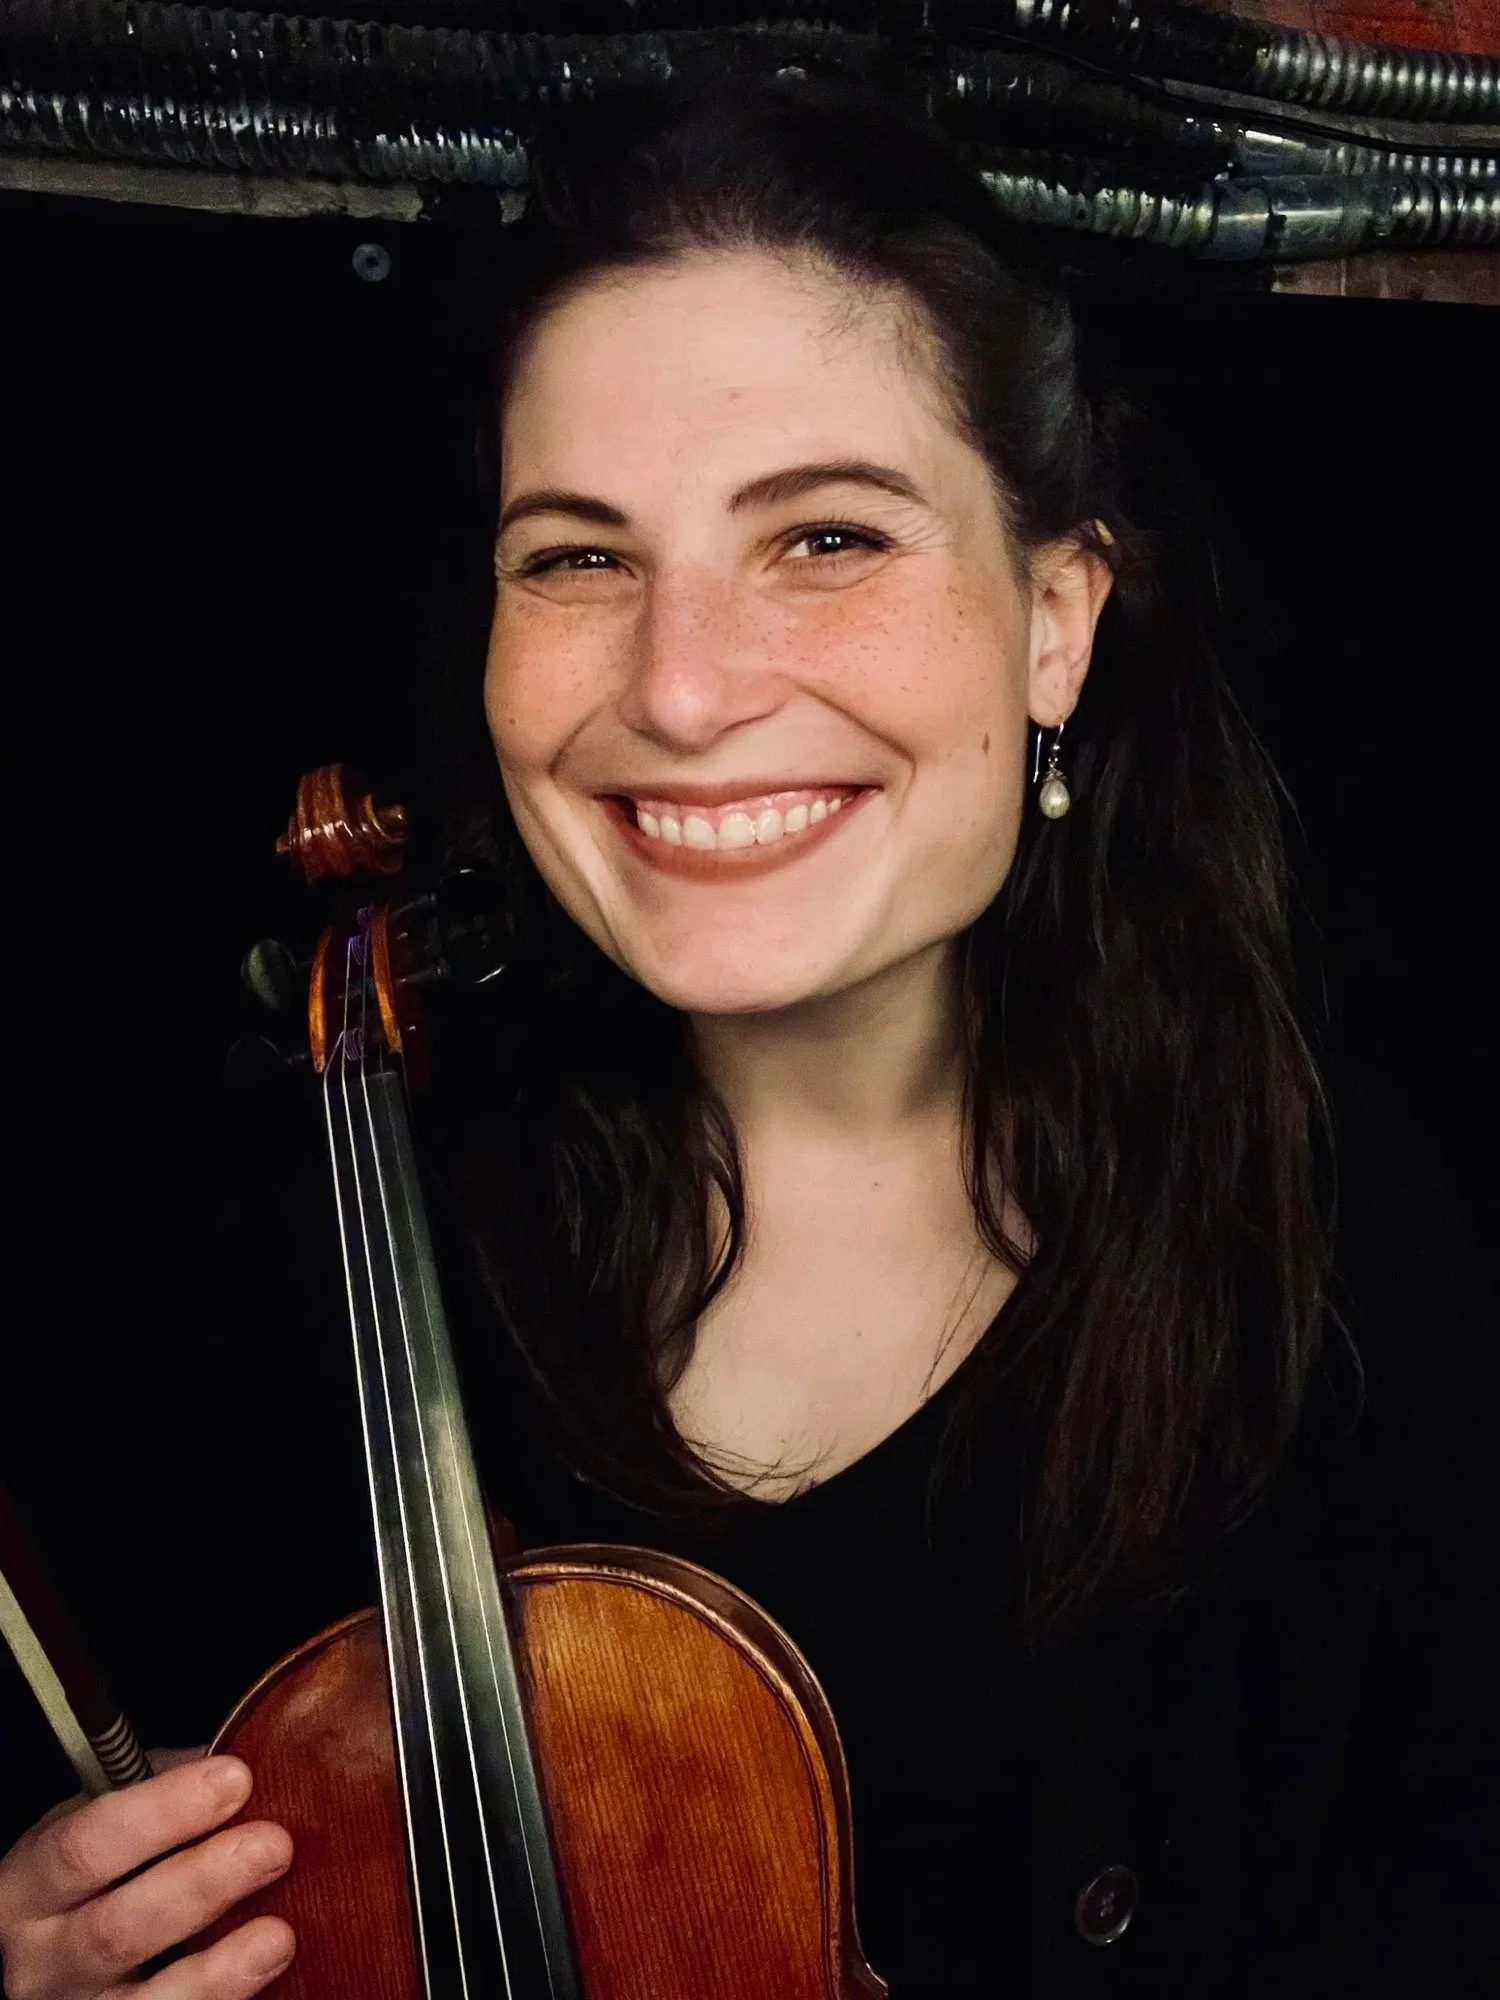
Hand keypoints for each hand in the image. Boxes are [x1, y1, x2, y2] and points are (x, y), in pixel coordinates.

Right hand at [0, 1754, 293, 1998]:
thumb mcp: (101, 1824)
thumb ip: (161, 1793)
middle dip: (201, 1884)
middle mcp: (43, 1957)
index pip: (87, 1845)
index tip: (234, 1778)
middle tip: (272, 1846)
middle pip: (116, 1928)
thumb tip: (247, 1757)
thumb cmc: (91, 1874)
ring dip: (216, 1969)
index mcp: (34, 1884)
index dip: (161, 1812)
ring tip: (277, 1934)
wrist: (49, 1953)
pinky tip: (264, 1973)